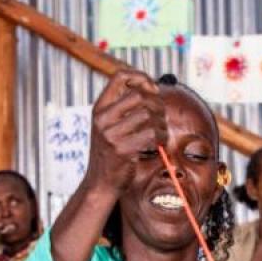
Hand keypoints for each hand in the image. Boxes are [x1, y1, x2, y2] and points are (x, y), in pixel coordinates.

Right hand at [82, 70, 166, 196]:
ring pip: (148, 114)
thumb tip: (153, 88)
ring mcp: (111, 134)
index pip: (119, 76)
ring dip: (161, 123)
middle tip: (161, 116)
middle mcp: (102, 119)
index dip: (140, 77)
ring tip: (161, 133)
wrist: (101, 183)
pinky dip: (162, 138)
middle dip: (157, 104)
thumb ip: (124, 108)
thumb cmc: (111, 154)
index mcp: (99, 108)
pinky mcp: (123, 150)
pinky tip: (160, 143)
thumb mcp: (110, 126)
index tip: (152, 89)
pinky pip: (152, 135)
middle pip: (139, 95)